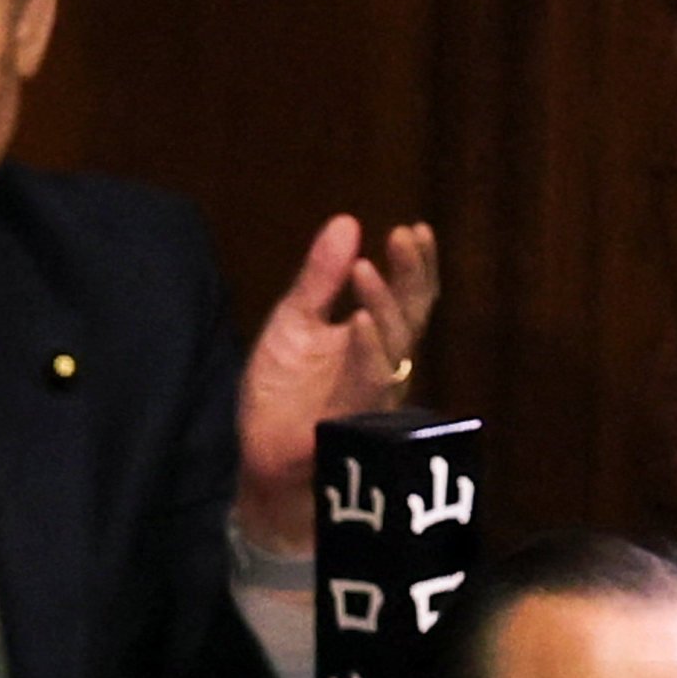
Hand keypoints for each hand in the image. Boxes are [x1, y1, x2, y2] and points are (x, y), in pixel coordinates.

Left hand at [232, 215, 440, 552]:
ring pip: (390, 349)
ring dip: (383, 308)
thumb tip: (347, 221)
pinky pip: (364, 386)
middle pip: (410, 316)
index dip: (415, 264)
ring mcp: (369, 395)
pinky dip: (365, 352)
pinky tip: (358, 323)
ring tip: (367, 270)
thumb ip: (319, 278)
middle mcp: (383, 365)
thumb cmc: (285, 391)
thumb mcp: (295, 322)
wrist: (260, 455)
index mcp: (373, 338)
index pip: (407, 296)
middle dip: (409, 277)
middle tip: (402, 237)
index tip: (414, 229)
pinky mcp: (347, 422)